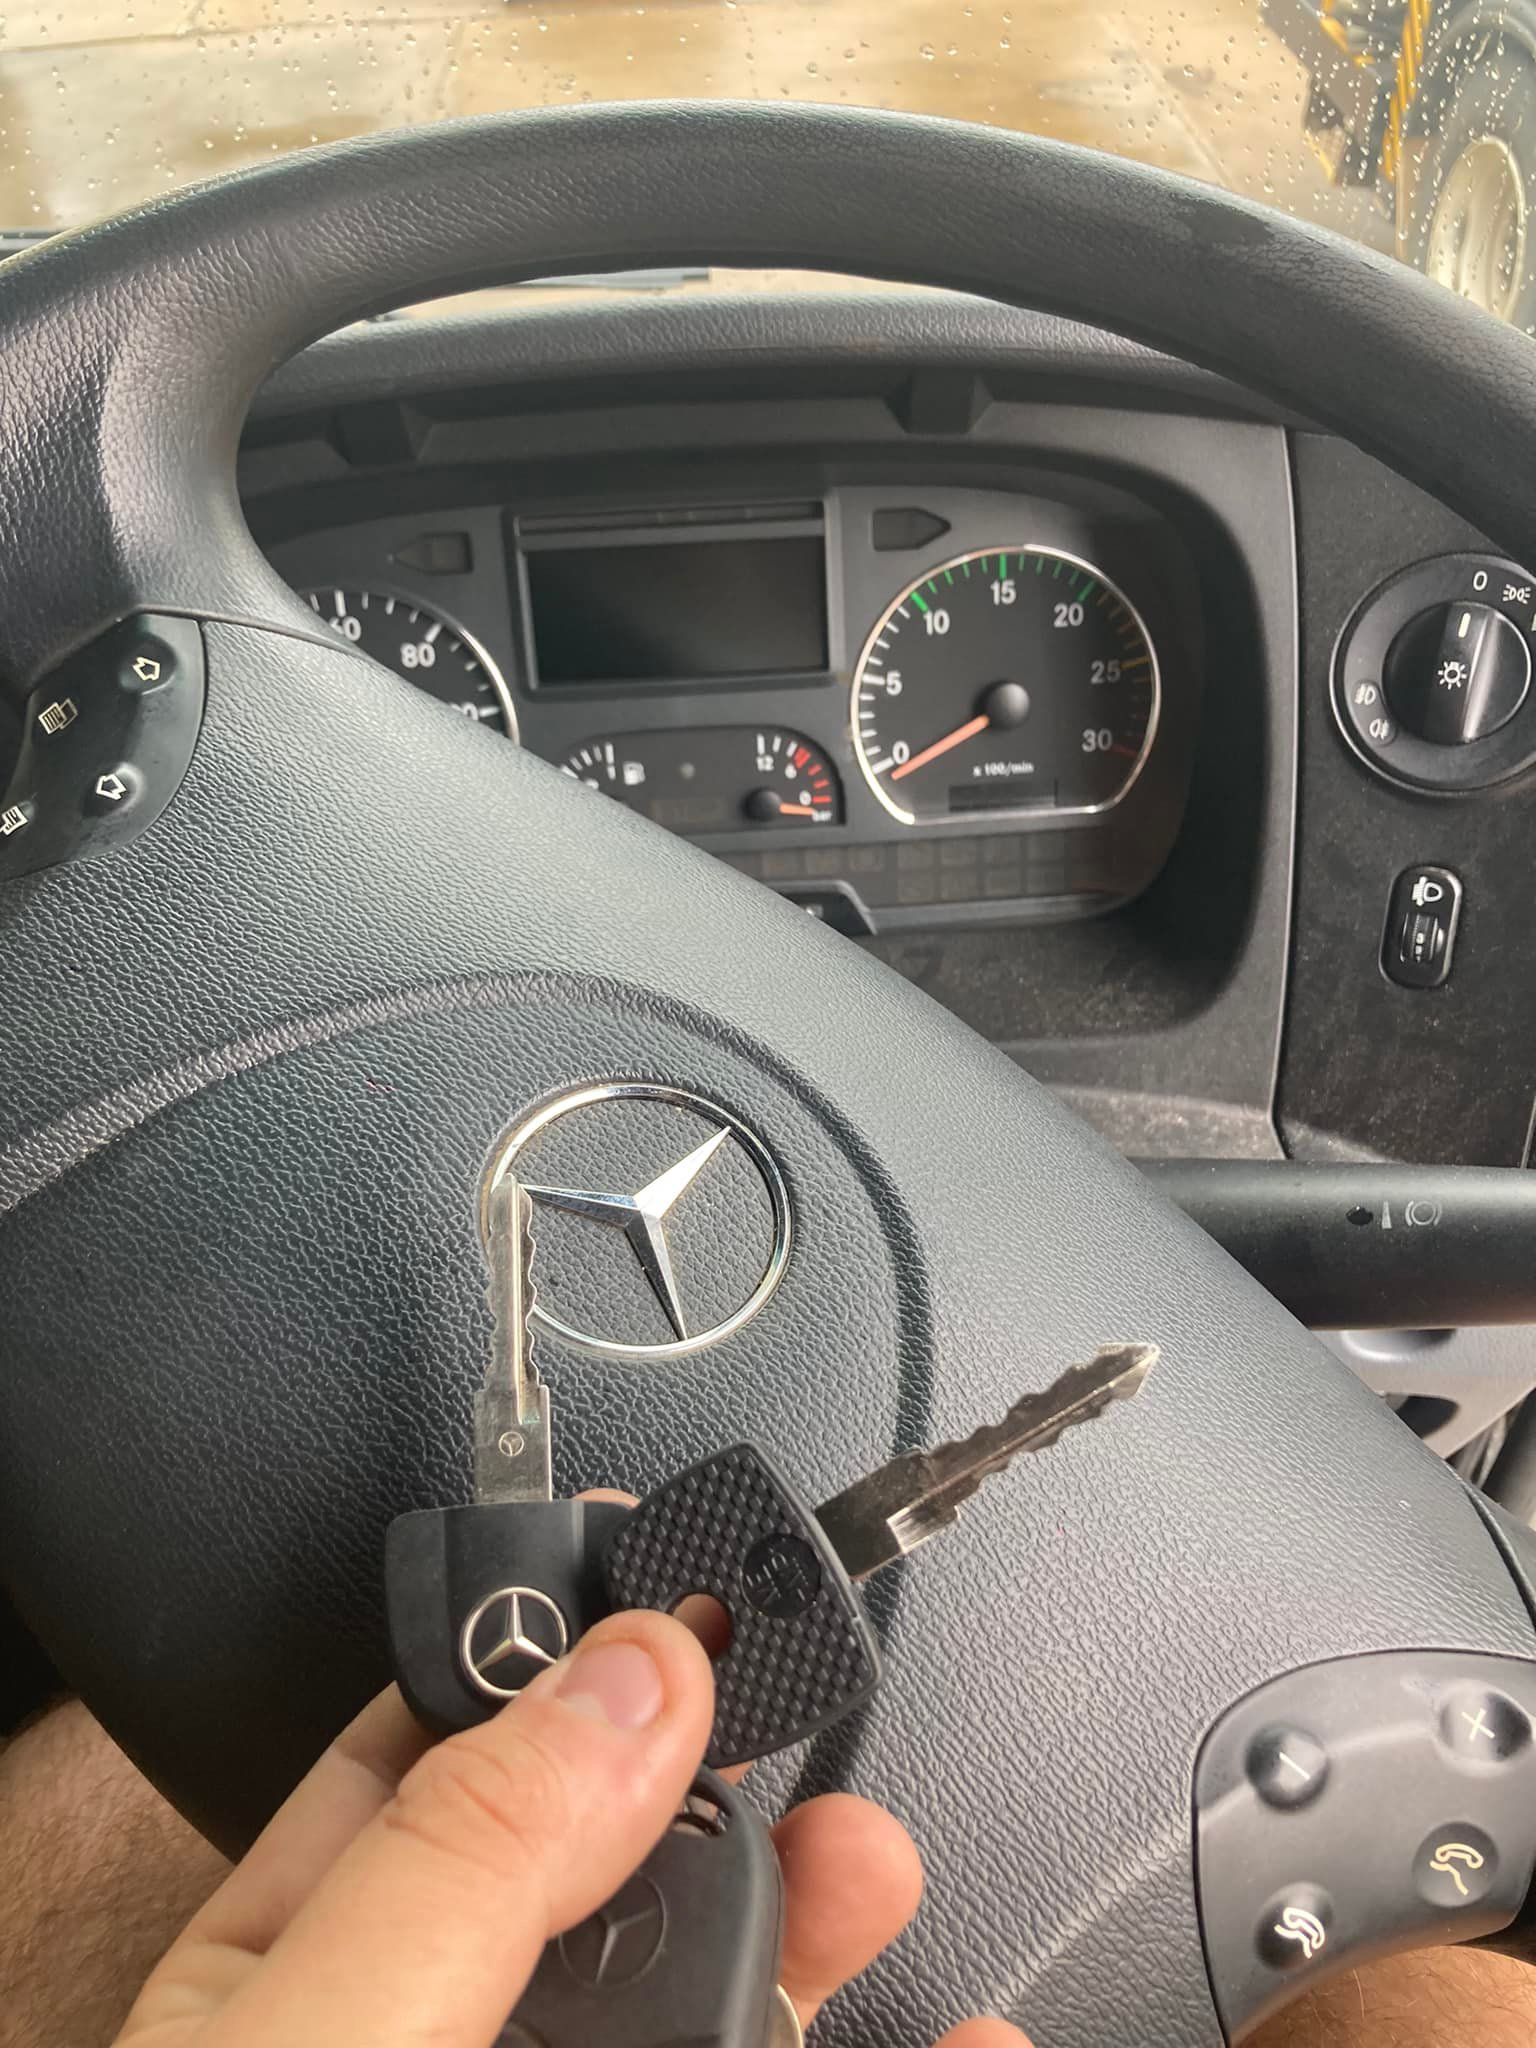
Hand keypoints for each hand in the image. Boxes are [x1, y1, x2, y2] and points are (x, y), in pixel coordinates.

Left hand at [117, 1609, 1028, 2046]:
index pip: (438, 1754)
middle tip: (803, 1713)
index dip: (567, 1648)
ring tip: (879, 1872)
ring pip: (693, 2006)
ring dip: (802, 1926)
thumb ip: (464, 1870)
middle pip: (596, 1873)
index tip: (685, 1574)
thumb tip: (632, 1675)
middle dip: (713, 1784)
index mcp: (292, 1982)